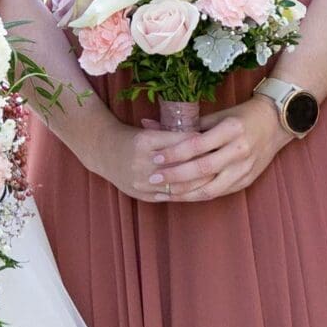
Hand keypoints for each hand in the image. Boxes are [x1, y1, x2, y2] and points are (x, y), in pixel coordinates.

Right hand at [74, 113, 220, 202]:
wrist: (102, 151)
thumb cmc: (131, 137)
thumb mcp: (149, 130)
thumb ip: (173, 135)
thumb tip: (204, 137)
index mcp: (145, 141)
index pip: (181, 145)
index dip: (201, 145)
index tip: (217, 142)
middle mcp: (141, 162)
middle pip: (182, 167)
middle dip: (205, 165)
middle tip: (223, 161)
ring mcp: (140, 181)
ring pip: (178, 185)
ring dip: (199, 182)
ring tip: (216, 177)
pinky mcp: (141, 194)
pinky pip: (169, 196)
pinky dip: (186, 194)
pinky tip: (200, 190)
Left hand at [154, 98, 293, 200]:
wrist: (276, 123)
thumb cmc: (241, 116)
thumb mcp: (217, 115)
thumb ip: (186, 125)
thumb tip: (148, 125)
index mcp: (231, 130)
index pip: (197, 145)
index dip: (175, 153)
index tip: (156, 157)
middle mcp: (239, 151)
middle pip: (202, 169)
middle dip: (175, 176)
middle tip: (153, 179)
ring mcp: (245, 169)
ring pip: (211, 188)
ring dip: (184, 193)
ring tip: (163, 192)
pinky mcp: (246, 181)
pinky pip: (219, 193)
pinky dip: (198, 195)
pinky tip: (182, 196)